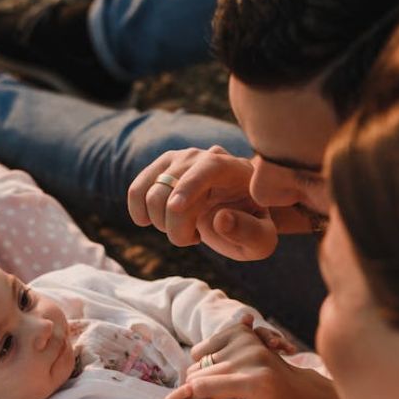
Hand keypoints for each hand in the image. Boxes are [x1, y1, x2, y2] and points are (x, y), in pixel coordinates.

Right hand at [128, 146, 284, 260]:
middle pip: (173, 186)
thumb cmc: (250, 227)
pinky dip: (140, 213)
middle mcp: (203, 157)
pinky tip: (160, 223)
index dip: (189, 185)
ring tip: (183, 229)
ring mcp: (179, 160)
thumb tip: (221, 218)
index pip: (208, 167)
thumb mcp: (262, 241)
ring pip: (151, 191)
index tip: (175, 208)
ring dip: (160, 223)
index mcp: (233, 169)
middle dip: (175, 226)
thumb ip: (250, 233)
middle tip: (193, 239)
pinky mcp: (160, 169)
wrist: (237, 213)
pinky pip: (137, 190)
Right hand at [164, 317, 352, 398]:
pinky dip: (207, 361)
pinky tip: (226, 375)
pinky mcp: (243, 332)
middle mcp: (251, 356)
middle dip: (199, 394)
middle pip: (196, 373)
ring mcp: (247, 340)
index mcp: (255, 383)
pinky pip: (204, 347)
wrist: (301, 395)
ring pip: (198, 361)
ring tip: (226, 394)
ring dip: (203, 379)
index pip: (201, 388)